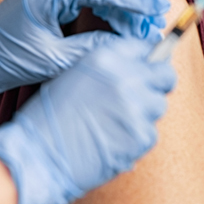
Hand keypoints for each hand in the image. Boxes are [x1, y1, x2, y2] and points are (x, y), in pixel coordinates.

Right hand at [0, 37, 176, 203]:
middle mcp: (125, 78)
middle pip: (165, 75)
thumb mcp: (73, 76)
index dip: (146, 61)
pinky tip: (113, 141)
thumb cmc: (48, 118)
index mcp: (105, 58)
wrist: (38, 154)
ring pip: (158, 106)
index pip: (145, 48)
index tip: (145, 70)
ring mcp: (136, 108)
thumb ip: (106, 69)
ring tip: (116, 124)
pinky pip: (151, 133)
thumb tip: (136, 69)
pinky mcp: (141, 136)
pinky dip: (136, 138)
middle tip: (143, 96)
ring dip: (144, 113)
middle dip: (157, 84)